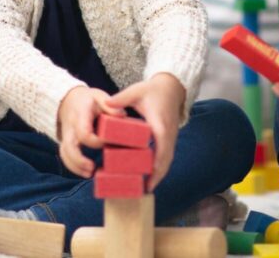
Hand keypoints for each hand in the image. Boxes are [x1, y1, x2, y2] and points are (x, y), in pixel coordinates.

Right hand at [57, 86, 122, 177]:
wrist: (68, 99)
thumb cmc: (87, 99)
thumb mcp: (98, 96)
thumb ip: (109, 105)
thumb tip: (122, 116)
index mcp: (80, 115)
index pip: (84, 132)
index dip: (96, 141)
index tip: (108, 142)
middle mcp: (70, 127)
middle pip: (69, 146)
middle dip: (79, 160)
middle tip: (92, 168)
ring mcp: (66, 135)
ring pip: (64, 153)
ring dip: (75, 166)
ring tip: (90, 174)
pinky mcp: (65, 142)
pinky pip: (64, 156)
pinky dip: (73, 166)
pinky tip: (85, 173)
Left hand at [105, 73, 184, 190]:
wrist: (171, 88)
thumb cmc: (152, 90)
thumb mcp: (136, 91)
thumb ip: (121, 98)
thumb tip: (106, 103)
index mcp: (159, 125)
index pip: (160, 148)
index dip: (155, 164)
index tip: (148, 178)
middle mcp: (168, 135)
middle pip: (165, 160)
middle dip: (157, 176)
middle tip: (145, 190)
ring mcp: (170, 138)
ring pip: (167, 161)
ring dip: (159, 175)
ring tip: (146, 188)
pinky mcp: (169, 139)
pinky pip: (166, 157)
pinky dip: (160, 168)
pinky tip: (150, 176)